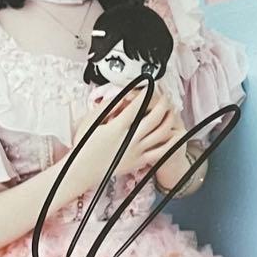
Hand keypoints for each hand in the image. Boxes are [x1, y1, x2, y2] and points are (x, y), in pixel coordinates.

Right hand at [71, 88, 185, 187]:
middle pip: (154, 118)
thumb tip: (122, 97)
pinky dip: (170, 142)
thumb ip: (107, 107)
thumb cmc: (83, 145)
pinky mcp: (139, 162)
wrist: (83, 170)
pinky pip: (161, 152)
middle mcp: (129, 139)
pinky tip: (173, 133)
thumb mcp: (90, 121)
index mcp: (117, 128)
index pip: (137, 106)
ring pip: (161, 133)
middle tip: (165, 96)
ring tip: (171, 111)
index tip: (151, 86)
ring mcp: (136, 152)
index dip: (147, 94)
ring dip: (169, 119)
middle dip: (163, 104)